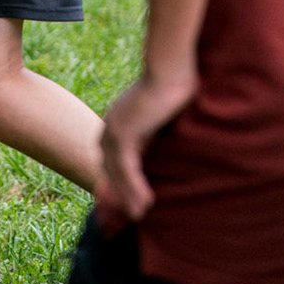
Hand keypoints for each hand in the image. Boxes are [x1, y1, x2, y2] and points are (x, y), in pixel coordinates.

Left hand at [96, 71, 196, 221]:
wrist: (170, 68)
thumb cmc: (172, 85)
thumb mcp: (159, 115)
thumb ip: (153, 132)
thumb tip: (160, 148)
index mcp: (117, 121)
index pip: (113, 158)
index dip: (120, 180)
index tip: (131, 198)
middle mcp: (110, 126)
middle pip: (111, 168)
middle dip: (121, 192)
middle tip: (133, 213)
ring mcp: (114, 130)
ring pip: (118, 172)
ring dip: (129, 195)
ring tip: (140, 214)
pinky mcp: (124, 134)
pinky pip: (127, 169)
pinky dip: (135, 187)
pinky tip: (146, 203)